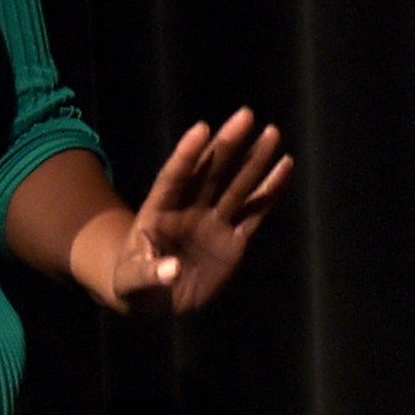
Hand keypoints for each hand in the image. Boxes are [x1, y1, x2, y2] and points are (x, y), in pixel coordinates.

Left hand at [112, 107, 291, 314]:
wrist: (153, 299)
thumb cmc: (133, 284)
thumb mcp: (130, 283)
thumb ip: (148, 274)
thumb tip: (172, 271)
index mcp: (158, 212)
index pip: (173, 178)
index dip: (186, 155)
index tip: (202, 129)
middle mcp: (188, 210)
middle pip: (209, 173)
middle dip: (227, 145)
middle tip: (246, 115)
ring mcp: (212, 224)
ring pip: (236, 187)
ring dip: (255, 161)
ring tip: (272, 133)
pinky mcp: (233, 241)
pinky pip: (254, 213)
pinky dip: (270, 192)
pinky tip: (285, 167)